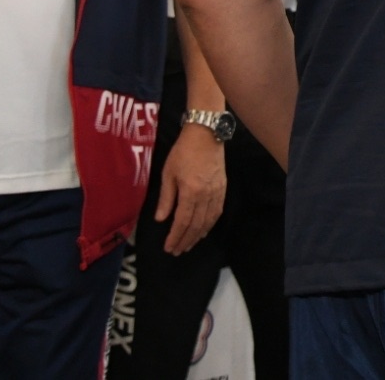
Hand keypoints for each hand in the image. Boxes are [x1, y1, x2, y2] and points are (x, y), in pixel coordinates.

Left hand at [155, 124, 226, 255]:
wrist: (206, 134)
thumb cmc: (183, 152)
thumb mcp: (168, 173)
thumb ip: (166, 198)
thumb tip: (161, 219)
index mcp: (191, 192)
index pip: (183, 221)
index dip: (175, 237)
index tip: (169, 247)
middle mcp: (206, 195)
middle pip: (196, 225)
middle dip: (186, 240)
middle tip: (177, 251)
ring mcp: (217, 192)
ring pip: (208, 221)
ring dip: (198, 235)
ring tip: (189, 245)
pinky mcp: (223, 188)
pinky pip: (217, 211)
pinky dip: (210, 224)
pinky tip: (204, 230)